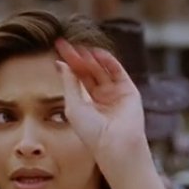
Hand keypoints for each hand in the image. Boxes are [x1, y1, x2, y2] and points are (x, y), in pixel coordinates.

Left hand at [54, 39, 148, 179]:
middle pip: (88, 72)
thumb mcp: (73, 106)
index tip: (59, 49)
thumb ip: (69, 83)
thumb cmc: (91, 132)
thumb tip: (61, 64)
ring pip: (102, 70)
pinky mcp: (129, 90)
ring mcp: (115, 93)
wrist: (114, 144)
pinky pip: (117, 71)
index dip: (69, 64)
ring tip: (80, 48)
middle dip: (78, 58)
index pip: (77, 78)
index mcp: (87, 104)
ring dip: (91, 58)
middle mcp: (102, 98)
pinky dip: (108, 61)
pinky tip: (97, 54)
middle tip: (67, 45)